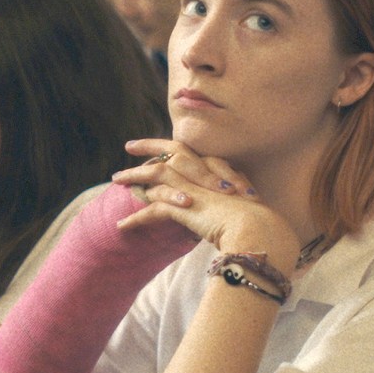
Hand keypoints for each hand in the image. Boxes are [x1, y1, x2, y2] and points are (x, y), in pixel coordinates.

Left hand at [111, 139, 299, 271]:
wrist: (258, 229)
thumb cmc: (257, 222)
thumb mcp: (242, 205)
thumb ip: (230, 200)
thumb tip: (227, 204)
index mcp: (216, 169)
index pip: (190, 149)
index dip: (173, 144)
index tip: (161, 142)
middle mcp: (202, 174)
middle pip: (168, 152)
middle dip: (147, 147)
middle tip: (129, 146)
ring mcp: (190, 188)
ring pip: (153, 176)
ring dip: (133, 178)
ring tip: (115, 182)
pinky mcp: (181, 207)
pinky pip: (151, 210)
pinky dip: (134, 219)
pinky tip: (121, 226)